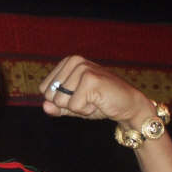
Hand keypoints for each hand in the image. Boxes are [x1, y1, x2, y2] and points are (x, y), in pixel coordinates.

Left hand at [39, 55, 153, 127]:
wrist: (128, 106)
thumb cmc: (99, 103)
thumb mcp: (73, 106)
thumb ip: (57, 107)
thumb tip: (44, 106)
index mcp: (67, 62)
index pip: (44, 90)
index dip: (60, 101)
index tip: (78, 96)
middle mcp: (74, 61)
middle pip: (51, 96)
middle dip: (68, 104)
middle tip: (87, 99)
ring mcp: (82, 69)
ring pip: (61, 102)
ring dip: (78, 107)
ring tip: (94, 100)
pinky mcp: (91, 79)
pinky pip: (74, 106)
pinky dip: (86, 110)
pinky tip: (99, 102)